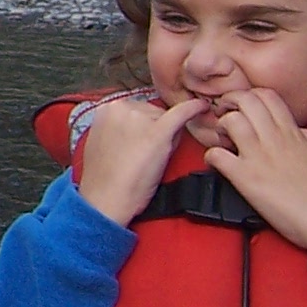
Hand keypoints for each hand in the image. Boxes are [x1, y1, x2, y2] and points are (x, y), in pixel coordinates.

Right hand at [77, 94, 210, 225]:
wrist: (105, 200)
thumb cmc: (104, 179)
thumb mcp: (104, 142)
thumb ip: (119, 128)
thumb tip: (143, 125)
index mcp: (106, 108)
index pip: (136, 108)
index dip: (144, 125)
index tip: (145, 139)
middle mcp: (121, 107)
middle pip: (152, 111)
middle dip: (155, 128)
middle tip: (147, 155)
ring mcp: (139, 117)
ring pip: (165, 118)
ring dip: (166, 133)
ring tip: (154, 159)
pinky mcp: (157, 132)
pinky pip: (181, 113)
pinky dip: (194, 109)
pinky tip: (203, 108)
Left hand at [203, 89, 306, 254]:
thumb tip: (297, 131)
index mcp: (293, 133)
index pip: (267, 96)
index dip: (250, 95)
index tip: (244, 106)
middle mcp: (275, 140)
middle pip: (246, 101)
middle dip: (230, 101)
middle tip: (225, 114)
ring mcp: (260, 157)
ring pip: (231, 122)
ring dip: (220, 126)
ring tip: (222, 138)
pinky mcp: (247, 179)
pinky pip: (218, 156)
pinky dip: (211, 156)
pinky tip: (217, 163)